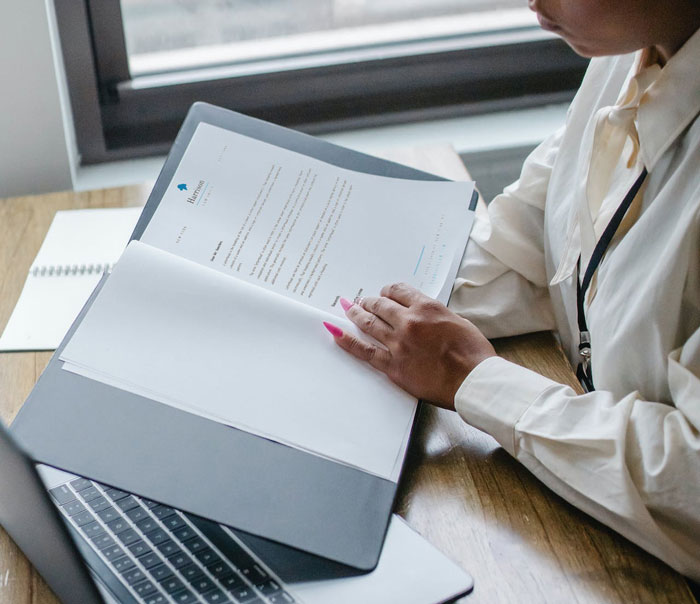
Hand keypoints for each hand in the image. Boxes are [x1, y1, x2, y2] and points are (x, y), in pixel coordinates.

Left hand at [325, 283, 495, 410]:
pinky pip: (364, 351)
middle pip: (380, 305)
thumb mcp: (458, 322)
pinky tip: (336, 333)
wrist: (473, 380)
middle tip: (362, 301)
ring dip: (356, 314)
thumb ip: (436, 316)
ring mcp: (398, 344)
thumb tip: (424, 318)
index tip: (385, 294)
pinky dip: (347, 341)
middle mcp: (408, 322)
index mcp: (426, 308)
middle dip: (370, 302)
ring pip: (369, 323)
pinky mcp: (393, 366)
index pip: (399, 291)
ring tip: (348, 309)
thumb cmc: (473, 354)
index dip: (389, 291)